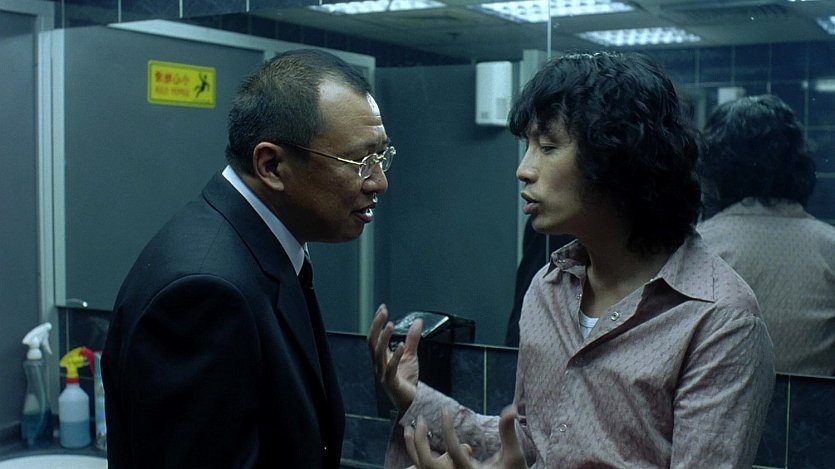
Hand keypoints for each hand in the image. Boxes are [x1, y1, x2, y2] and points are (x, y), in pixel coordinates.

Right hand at [367, 304, 421, 412]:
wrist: (411, 401)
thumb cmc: (407, 379)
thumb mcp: (410, 355)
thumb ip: (412, 339)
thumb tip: (418, 321)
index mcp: (381, 357)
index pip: (375, 336)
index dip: (377, 322)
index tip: (382, 308)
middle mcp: (379, 364)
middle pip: (372, 343)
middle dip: (376, 326)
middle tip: (383, 312)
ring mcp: (383, 374)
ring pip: (378, 354)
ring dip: (383, 339)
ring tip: (390, 325)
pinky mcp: (391, 383)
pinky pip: (391, 368)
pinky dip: (395, 356)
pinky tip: (400, 346)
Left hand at [405, 407, 526, 468]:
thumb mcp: (514, 455)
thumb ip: (508, 431)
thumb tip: (512, 408)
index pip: (454, 450)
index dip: (448, 428)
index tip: (445, 410)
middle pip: (427, 464)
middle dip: (420, 441)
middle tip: (421, 420)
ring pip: (421, 468)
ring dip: (412, 448)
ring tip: (408, 428)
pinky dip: (417, 459)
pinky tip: (414, 442)